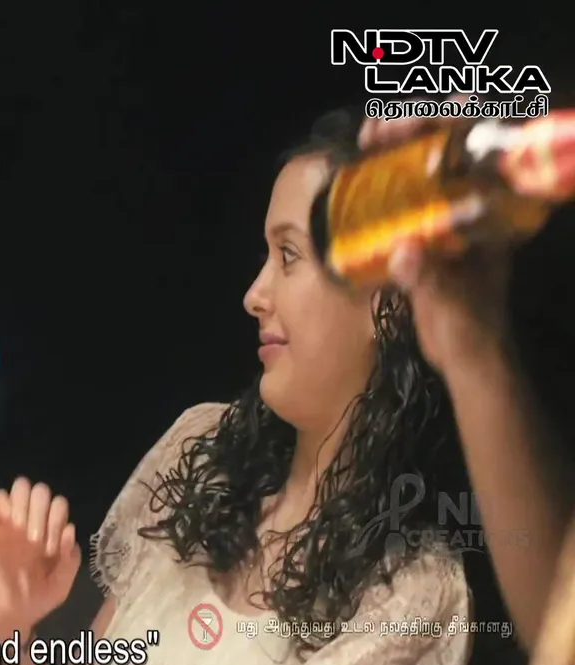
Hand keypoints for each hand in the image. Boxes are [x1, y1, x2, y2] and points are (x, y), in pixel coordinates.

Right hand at [0, 478, 80, 641]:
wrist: (4, 616)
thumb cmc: (34, 602)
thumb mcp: (60, 588)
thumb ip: (70, 561)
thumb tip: (69, 530)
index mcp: (52, 534)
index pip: (59, 505)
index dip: (56, 520)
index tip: (48, 549)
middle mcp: (33, 522)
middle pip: (41, 490)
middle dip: (40, 510)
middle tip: (33, 541)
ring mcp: (11, 522)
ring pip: (20, 487)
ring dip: (23, 504)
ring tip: (18, 530)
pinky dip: (3, 504)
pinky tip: (6, 525)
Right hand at [357, 96, 513, 372]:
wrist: (469, 360)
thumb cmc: (472, 332)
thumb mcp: (452, 307)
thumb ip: (428, 279)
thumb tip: (402, 252)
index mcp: (494, 226)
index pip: (487, 160)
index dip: (470, 130)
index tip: (448, 111)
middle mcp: (475, 215)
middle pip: (452, 155)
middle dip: (420, 132)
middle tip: (382, 128)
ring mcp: (450, 223)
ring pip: (428, 171)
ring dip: (400, 148)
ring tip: (371, 136)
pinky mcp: (428, 238)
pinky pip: (408, 196)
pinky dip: (386, 177)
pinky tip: (363, 166)